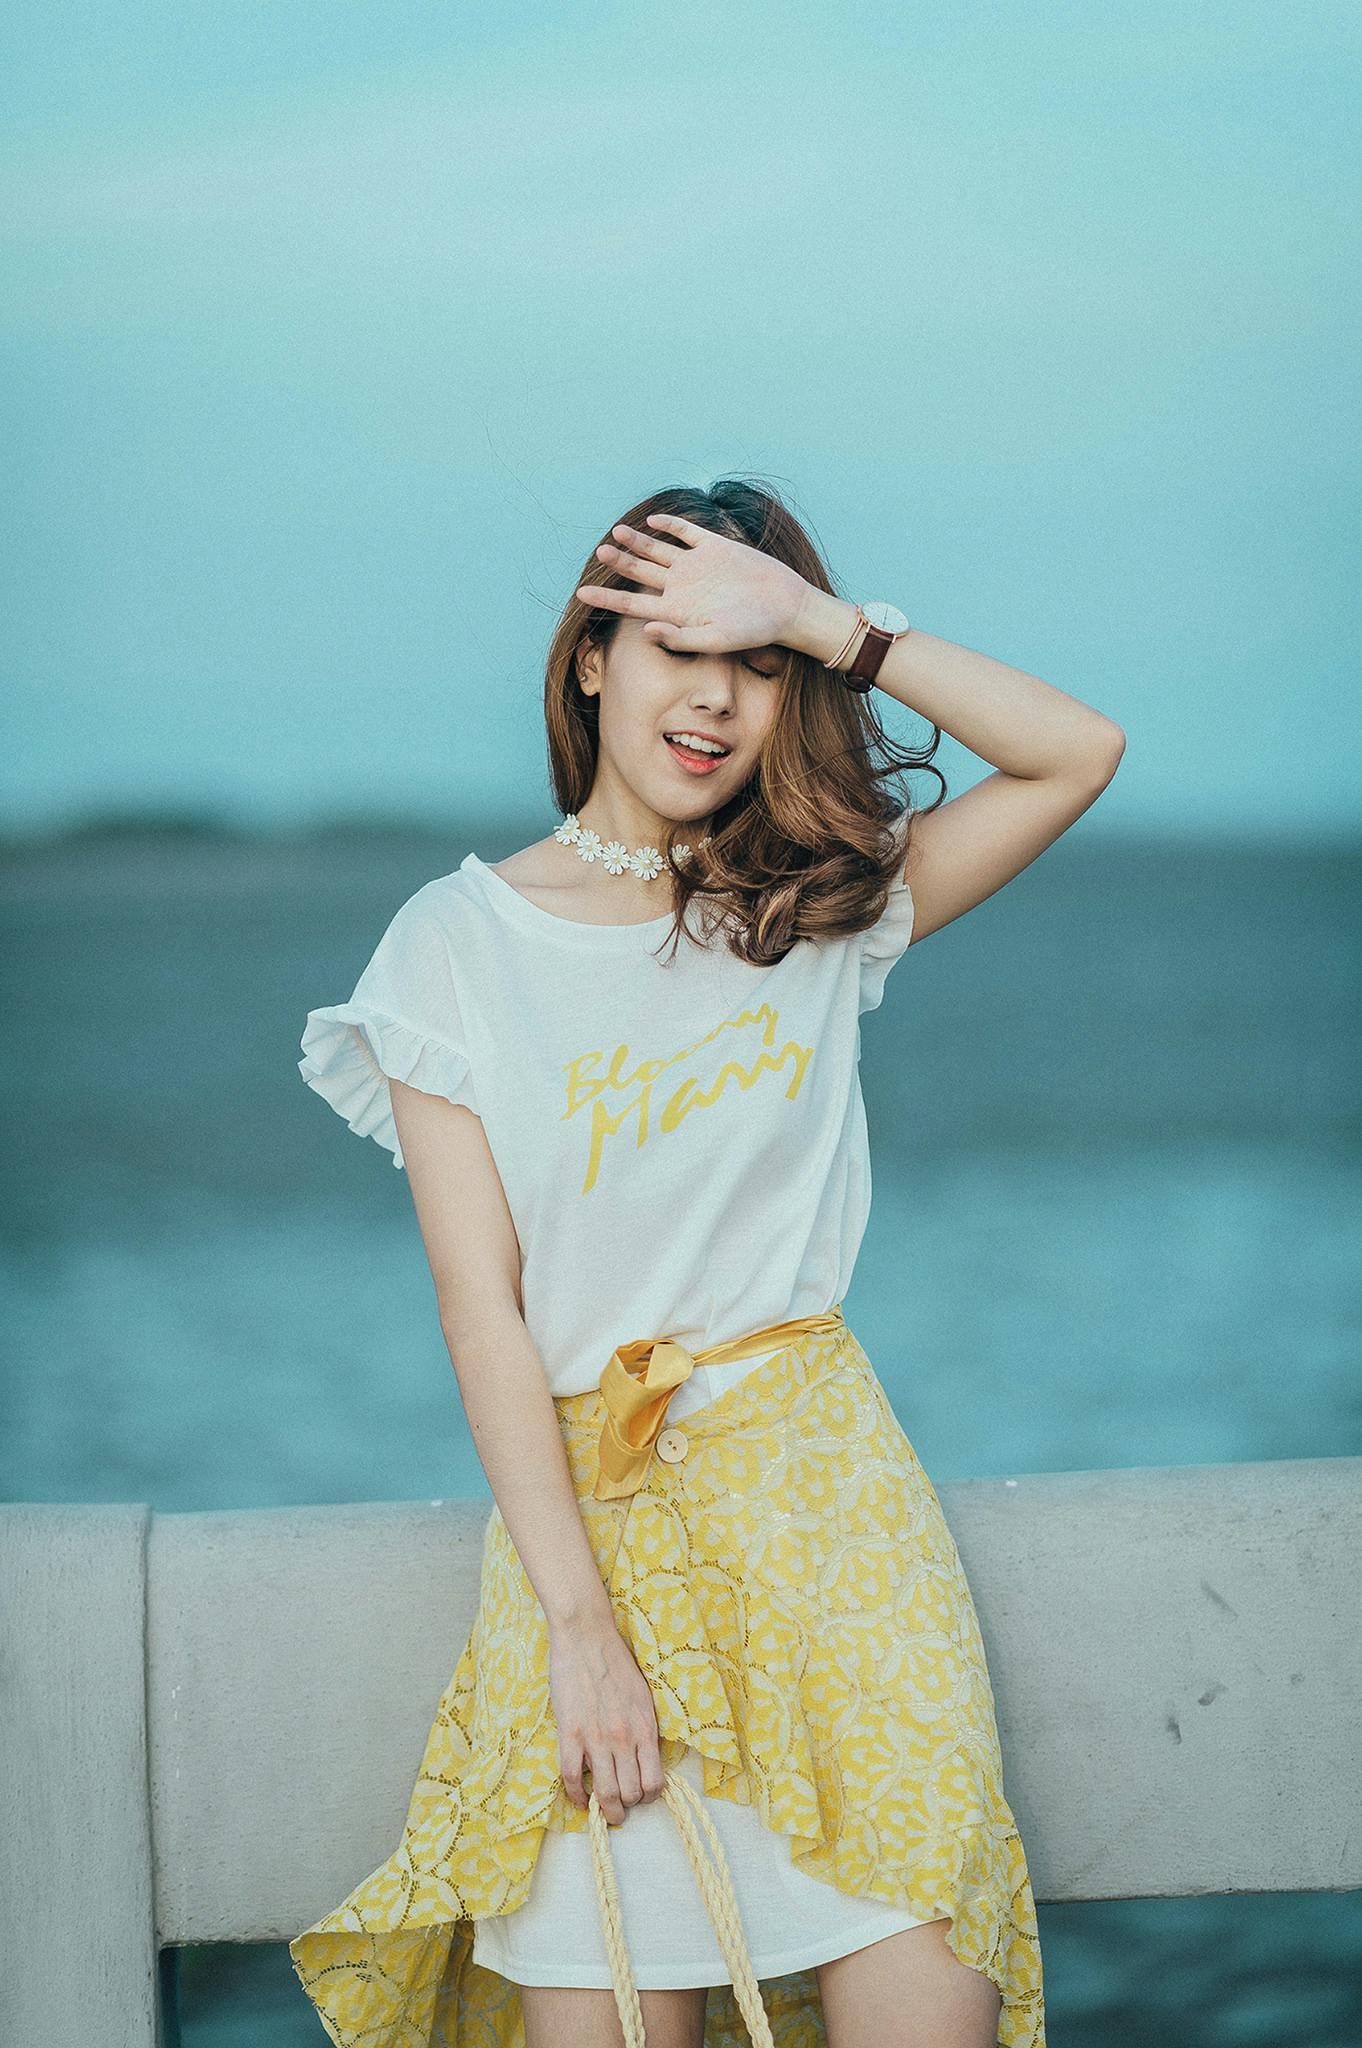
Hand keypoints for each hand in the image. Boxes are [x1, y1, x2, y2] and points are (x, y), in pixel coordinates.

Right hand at [548, 1610, 664, 1825]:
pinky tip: (579, 1798)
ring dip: (607, 1810)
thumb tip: (644, 1755)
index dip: (649, 1796)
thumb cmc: (616, 1661)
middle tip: (622, 1807)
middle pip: (631, 1793)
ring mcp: (596, 1738)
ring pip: (606, 1793)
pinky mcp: (570, 1734)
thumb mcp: (643, 1696)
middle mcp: (624, 1738)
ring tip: (604, 1812)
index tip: (641, 1794)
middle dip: (628, 1806)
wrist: (587, 1637)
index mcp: (645, 1728)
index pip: (654, 1781)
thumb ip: (644, 1727)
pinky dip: (576, 1796)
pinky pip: (572, 1778)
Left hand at [576, 511, 812, 657]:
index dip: (607, 597)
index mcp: (676, 611)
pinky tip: (654, 521)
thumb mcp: (715, 639)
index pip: (633, 605)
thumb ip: (679, 637)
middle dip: (619, 563)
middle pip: (641, 573)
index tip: (581, 592)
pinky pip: (687, 533)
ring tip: (616, 532)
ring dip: (637, 542)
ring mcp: (697, 566)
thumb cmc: (753, 631)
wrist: (786, 607)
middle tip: (599, 551)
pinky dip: (670, 526)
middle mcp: (682, 587)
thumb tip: (646, 631)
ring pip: (658, 551)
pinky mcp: (714, 548)